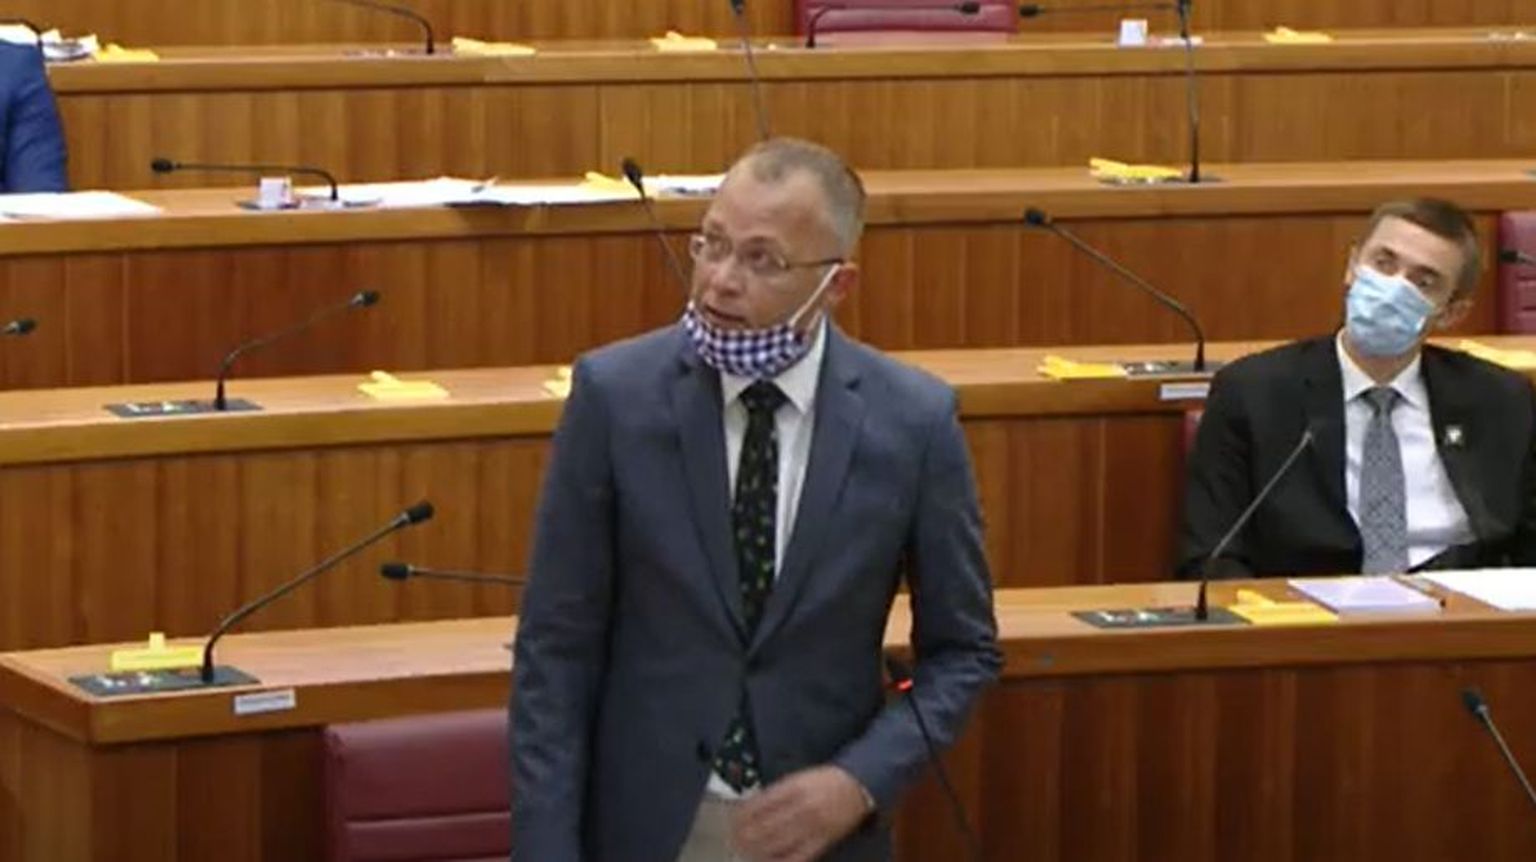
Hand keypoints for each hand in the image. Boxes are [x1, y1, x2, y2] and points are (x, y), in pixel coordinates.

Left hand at [730, 765, 871, 861]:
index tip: (733, 822)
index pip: (760, 804)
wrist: (857, 786)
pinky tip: (769, 861)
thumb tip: (751, 808)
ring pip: (779, 842)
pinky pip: (798, 856)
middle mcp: (802, 807)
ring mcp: (813, 826)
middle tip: (734, 841)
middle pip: (766, 826)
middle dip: (747, 836)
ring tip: (746, 852)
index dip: (743, 816)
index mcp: (794, 788)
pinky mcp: (823, 841)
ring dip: (758, 849)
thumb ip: (776, 793)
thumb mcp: (798, 778)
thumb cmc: (824, 781)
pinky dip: (781, 861)